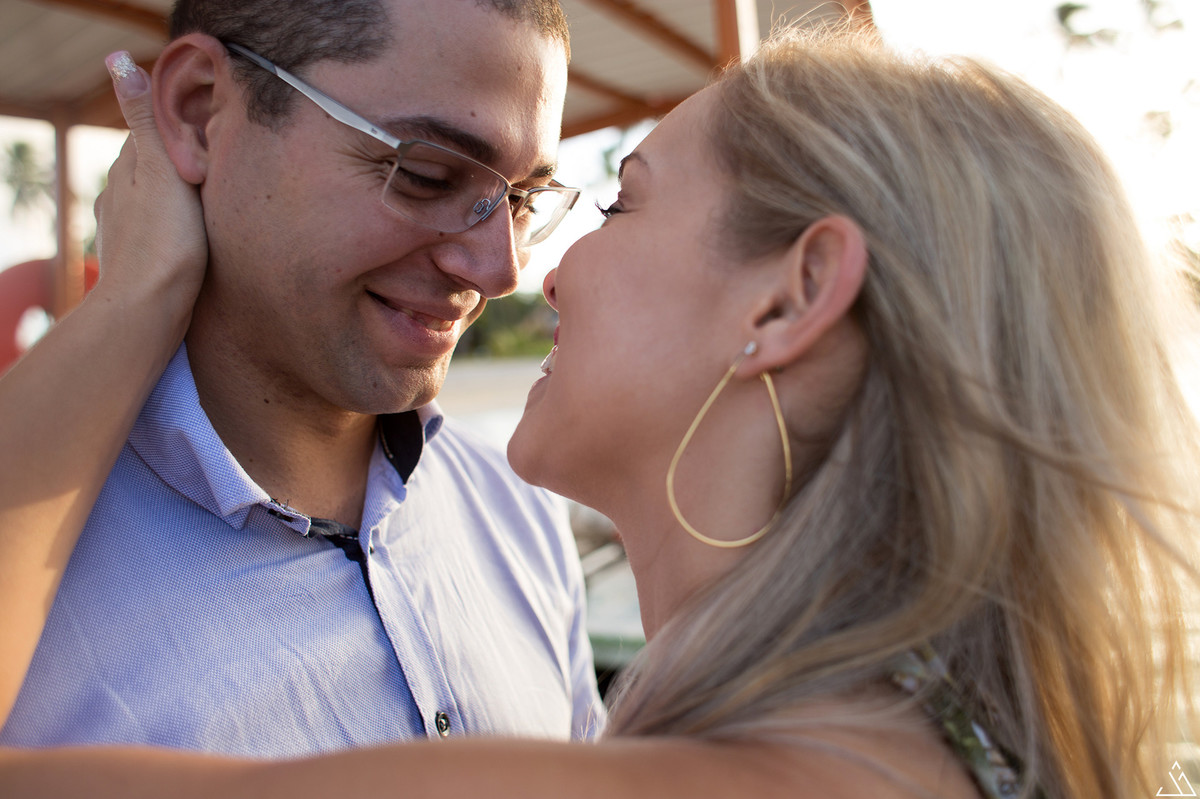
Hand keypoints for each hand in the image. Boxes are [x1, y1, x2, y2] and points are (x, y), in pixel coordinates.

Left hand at [92, 52, 206, 318]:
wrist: (150, 308)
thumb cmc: (166, 241)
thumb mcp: (162, 170)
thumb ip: (147, 120)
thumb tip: (119, 61)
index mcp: (129, 167)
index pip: (154, 129)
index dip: (182, 124)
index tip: (213, 124)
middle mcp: (120, 192)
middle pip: (155, 164)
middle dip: (181, 159)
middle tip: (221, 160)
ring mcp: (125, 225)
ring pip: (157, 197)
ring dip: (180, 194)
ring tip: (214, 197)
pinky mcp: (137, 254)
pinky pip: (159, 226)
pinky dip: (176, 221)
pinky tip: (195, 232)